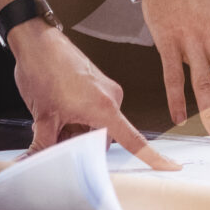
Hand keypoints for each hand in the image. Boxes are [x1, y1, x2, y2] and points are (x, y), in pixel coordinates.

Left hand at [9, 20, 175, 167]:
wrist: (37, 42)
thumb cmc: (45, 70)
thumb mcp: (44, 116)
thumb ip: (45, 145)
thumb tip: (37, 163)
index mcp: (105, 107)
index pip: (133, 140)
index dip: (154, 157)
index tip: (173, 167)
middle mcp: (111, 98)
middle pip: (106, 137)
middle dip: (83, 145)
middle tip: (57, 142)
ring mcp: (105, 90)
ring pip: (96, 126)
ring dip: (77, 131)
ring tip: (53, 123)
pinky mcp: (97, 85)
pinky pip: (93, 112)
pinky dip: (77, 119)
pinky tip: (58, 114)